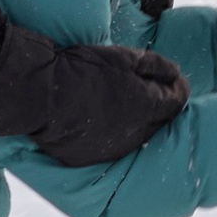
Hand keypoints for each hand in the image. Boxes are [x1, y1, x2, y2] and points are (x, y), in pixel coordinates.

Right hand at [0, 25, 188, 163]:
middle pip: (161, 122)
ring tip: (122, 104)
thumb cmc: (81, 68)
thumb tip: (176, 74)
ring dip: (137, 122)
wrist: (39, 94)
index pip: (176, 102)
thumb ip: (155, 66)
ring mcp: (113, 150)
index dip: (178, 88)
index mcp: (146, 107)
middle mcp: (135, 134)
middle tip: (149, 89)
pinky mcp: (91, 159)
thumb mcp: (122, 57)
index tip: (173, 79)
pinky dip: (113, 134)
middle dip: (160, 106)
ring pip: (137, 136)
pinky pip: (111, 147)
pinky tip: (101, 120)